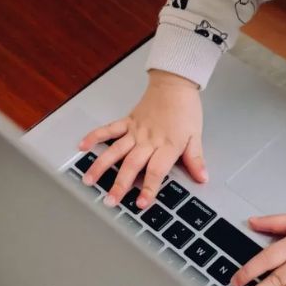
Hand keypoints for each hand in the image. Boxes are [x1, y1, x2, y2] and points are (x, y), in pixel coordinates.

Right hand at [79, 70, 206, 208]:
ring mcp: (135, 131)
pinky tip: (82, 146)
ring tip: (89, 180)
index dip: (148, 188)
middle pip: (131, 165)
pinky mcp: (127, 121)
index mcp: (167, 146)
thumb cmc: (186, 109)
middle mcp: (148, 140)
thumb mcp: (196, 136)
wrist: (175, 83)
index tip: (142, 202)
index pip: (156, 171)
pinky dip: (94, 137)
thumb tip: (202, 177)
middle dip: (120, 184)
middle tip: (110, 200)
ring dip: (101, 166)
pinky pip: (108, 130)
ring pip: (115, 151)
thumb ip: (195, 159)